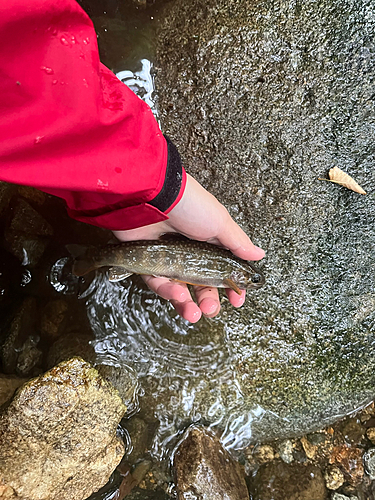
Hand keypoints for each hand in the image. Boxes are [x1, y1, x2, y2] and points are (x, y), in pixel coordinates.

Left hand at [113, 174, 264, 322]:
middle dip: (208, 301)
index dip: (231, 287)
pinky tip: (176, 295)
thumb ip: (237, 243)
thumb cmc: (187, 204)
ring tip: (193, 313)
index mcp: (209, 243)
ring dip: (187, 304)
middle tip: (211, 309)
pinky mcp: (147, 263)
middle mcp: (189, 252)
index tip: (237, 299)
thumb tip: (258, 254)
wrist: (151, 197)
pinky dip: (167, 291)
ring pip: (179, 289)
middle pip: (201, 285)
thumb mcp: (219, 222)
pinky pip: (158, 284)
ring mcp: (168, 259)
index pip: (223, 271)